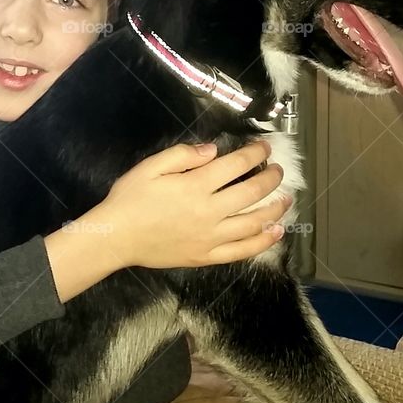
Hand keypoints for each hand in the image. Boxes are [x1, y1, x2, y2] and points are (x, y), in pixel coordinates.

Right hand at [92, 140, 289, 268]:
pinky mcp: (207, 255)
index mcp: (195, 185)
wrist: (116, 237)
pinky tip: (276, 232)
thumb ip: (183, 155)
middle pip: (251, 192)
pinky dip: (263, 242)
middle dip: (270, 178)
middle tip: (279, 170)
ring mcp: (211, 237)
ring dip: (274, 209)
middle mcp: (209, 211)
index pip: (236, 165)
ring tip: (286, 199)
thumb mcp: (150, 166)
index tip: (265, 147)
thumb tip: (214, 150)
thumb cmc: (130, 198)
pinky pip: (242, 251)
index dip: (255, 153)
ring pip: (253, 222)